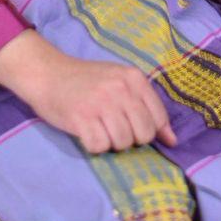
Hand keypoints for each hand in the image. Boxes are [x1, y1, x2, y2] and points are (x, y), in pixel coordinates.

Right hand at [0, 31, 176, 152]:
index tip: (135, 130)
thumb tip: (172, 140)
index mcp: (133, 77)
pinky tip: (87, 132)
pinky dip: (94, 146)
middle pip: (143, 134)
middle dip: (131, 139)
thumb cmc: (87, 81)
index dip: (151, 131)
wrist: (48, 74)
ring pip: (123, 143)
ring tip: (99, 129)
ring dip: (112, 143)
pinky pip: (100, 147)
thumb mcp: (120, 83)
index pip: (158, 117)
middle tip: (113, 129)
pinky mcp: (82, 118)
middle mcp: (120, 88)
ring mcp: (101, 102)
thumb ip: (146, 107)